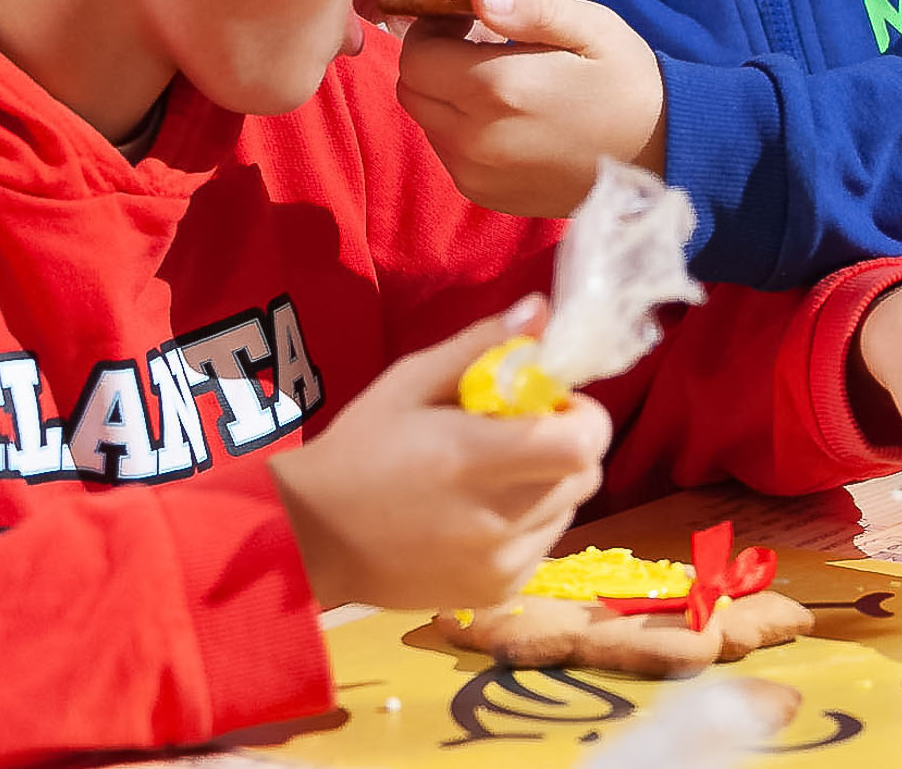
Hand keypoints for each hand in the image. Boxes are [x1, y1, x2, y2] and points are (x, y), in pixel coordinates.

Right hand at [270, 296, 611, 609]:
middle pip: (586, 476)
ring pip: (570, 509)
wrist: (316, 538)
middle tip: (519, 433)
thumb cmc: (361, 448)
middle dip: (567, 445)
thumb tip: (540, 310)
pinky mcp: (497, 592)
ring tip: (495, 474)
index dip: (581, 416)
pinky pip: (544, 544)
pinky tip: (482, 513)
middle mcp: (496, 520)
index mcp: (474, 459)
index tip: (548, 404)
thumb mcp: (411, 382)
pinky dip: (530, 523)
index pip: (581, 444)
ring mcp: (499, 564)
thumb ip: (480, 345)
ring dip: (550, 484)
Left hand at [395, 0, 667, 218]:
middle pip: (412, 88)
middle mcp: (476, 138)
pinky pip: (448, 151)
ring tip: (497, 81)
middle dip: (432, 59)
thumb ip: (530, 7)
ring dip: (445, 94)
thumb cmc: (627, 80)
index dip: (433, 27)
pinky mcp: (486, 195)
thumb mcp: (590, 27)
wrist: (662, 155)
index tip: (468, 17)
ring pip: (426, 120)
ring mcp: (477, 173)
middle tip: (478, 45)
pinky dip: (460, 128)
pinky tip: (506, 117)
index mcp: (497, 88)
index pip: (416, 53)